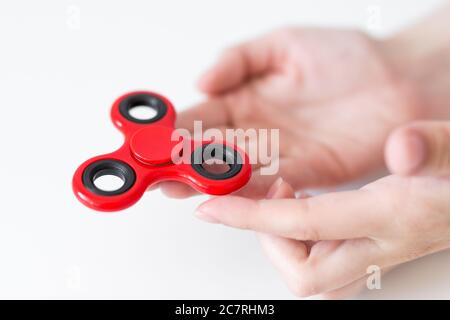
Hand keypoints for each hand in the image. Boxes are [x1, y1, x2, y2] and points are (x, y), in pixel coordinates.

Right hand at [160, 27, 424, 197]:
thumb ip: (239, 60)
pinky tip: (220, 191)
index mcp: (246, 100)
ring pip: (232, 172)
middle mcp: (258, 131)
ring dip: (202, 181)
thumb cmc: (344, 57)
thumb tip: (200, 81)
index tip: (150, 138)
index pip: (200, 117)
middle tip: (151, 171)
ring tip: (174, 184)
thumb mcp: (282, 44)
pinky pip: (270, 183)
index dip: (173, 128)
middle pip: (208, 151)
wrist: (398, 79)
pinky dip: (245, 190)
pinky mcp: (306, 173)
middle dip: (177, 163)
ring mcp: (280, 154)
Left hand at [194, 121, 449, 297]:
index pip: (303, 226)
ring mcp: (371, 255)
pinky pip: (319, 257)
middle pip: (303, 274)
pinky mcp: (368, 251)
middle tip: (275, 193)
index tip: (210, 208)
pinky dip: (299, 234)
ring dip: (284, 238)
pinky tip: (306, 201)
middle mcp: (375, 248)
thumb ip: (433, 148)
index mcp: (388, 220)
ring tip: (289, 193)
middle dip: (271, 239)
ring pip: (309, 272)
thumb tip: (402, 149)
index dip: (251, 217)